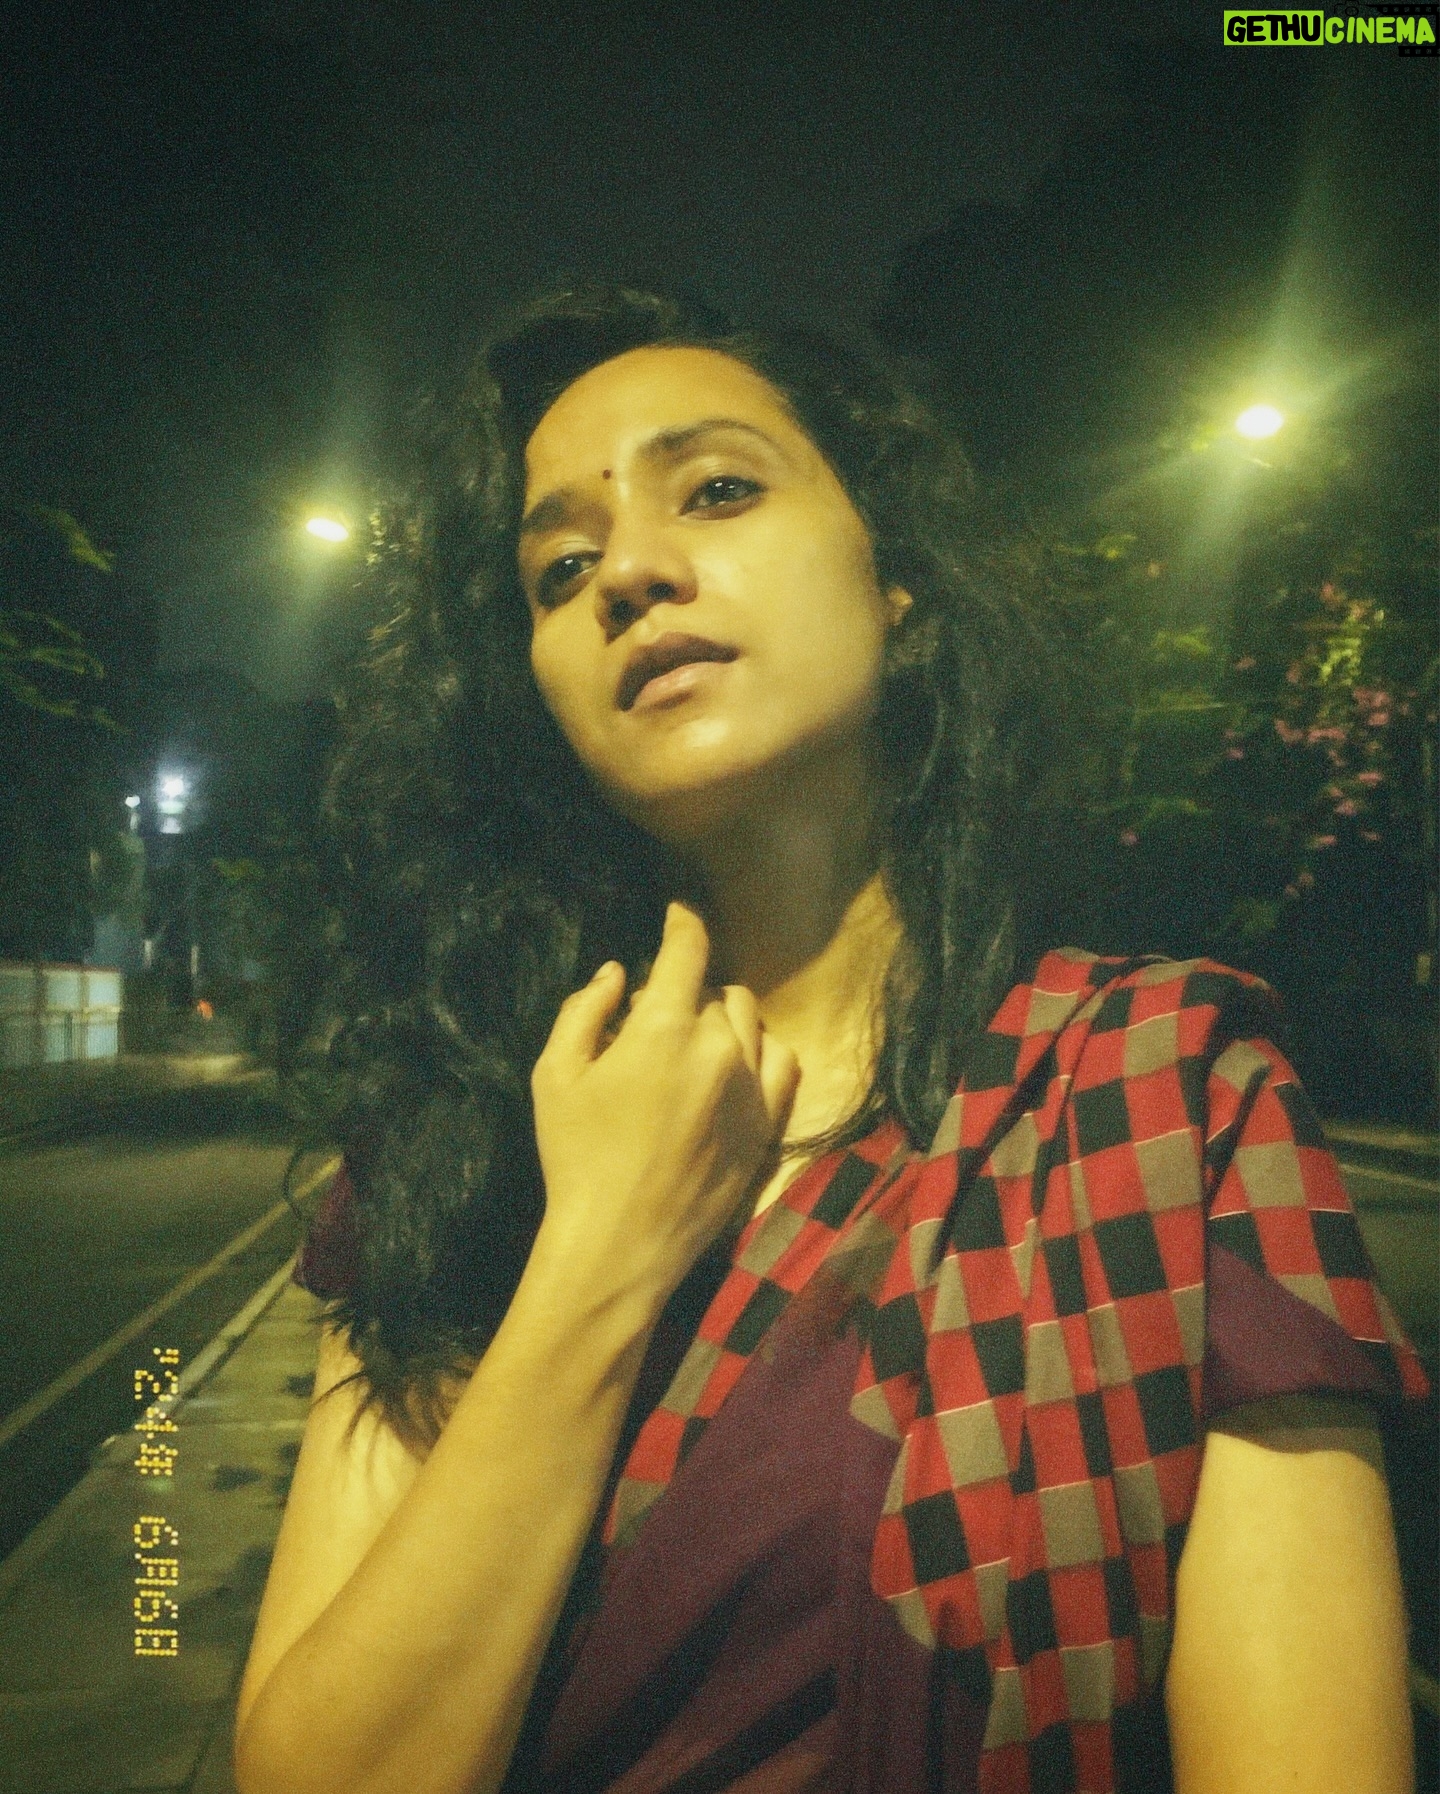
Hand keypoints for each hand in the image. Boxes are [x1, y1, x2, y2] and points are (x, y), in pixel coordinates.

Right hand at [529, 902, 799, 1309]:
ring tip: (693, 1045)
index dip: (682, 923)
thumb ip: (584, 1010)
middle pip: (714, 991)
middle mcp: (721, 1047)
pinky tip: (737, 1064)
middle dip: (685, 995)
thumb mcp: (554, 1075)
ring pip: (751, 1022)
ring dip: (723, 1020)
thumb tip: (616, 973)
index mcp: (665, 1027)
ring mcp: (753, 1087)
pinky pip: (783, 1064)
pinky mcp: (769, 1125)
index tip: (677, 913)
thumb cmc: (575, 1155)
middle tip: (653, 1023)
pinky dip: (761, 1051)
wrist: (621, 1242)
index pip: (687, 950)